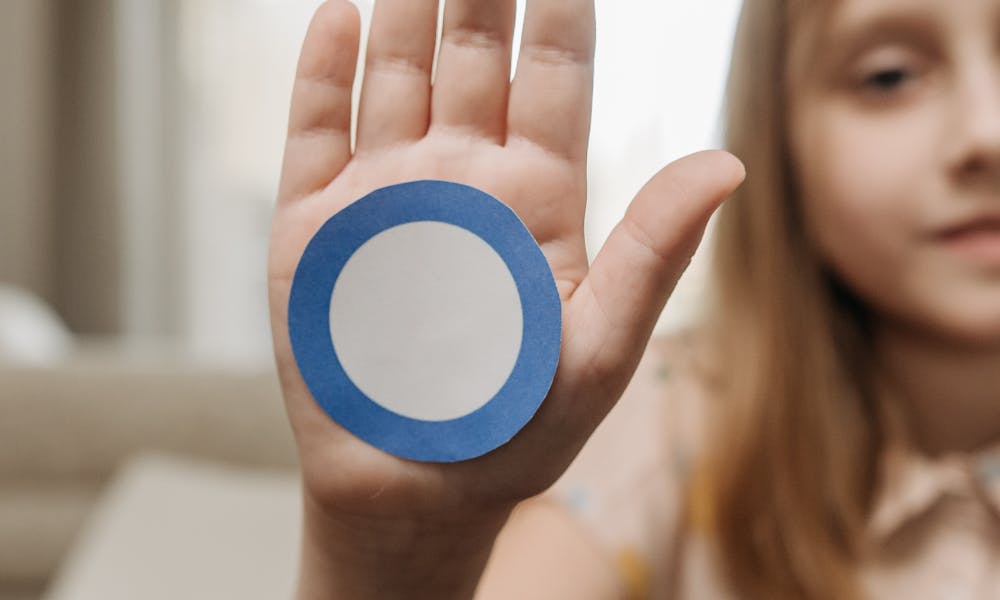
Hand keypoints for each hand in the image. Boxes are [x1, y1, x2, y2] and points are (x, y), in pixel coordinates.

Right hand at [269, 0, 742, 595]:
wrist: (415, 490)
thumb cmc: (515, 428)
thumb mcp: (600, 348)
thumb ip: (653, 251)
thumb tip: (728, 163)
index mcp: (533, 198)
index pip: (551, 78)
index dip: (559, 9)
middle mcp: (459, 180)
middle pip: (471, 57)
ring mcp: (385, 196)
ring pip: (394, 76)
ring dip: (404, 9)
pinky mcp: (315, 228)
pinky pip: (316, 132)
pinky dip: (324, 72)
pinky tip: (342, 12)